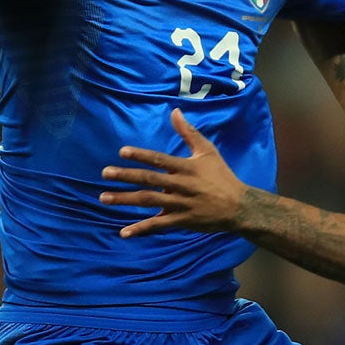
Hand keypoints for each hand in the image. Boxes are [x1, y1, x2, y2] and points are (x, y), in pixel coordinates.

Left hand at [99, 111, 251, 236]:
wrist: (239, 206)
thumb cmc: (222, 176)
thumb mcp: (208, 151)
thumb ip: (189, 132)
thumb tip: (174, 111)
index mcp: (186, 167)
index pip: (160, 159)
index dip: (141, 155)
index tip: (122, 152)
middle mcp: (181, 185)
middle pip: (149, 180)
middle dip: (126, 176)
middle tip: (105, 173)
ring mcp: (180, 204)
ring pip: (149, 201)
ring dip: (125, 200)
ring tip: (104, 198)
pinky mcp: (181, 221)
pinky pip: (158, 225)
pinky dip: (141, 229)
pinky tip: (124, 232)